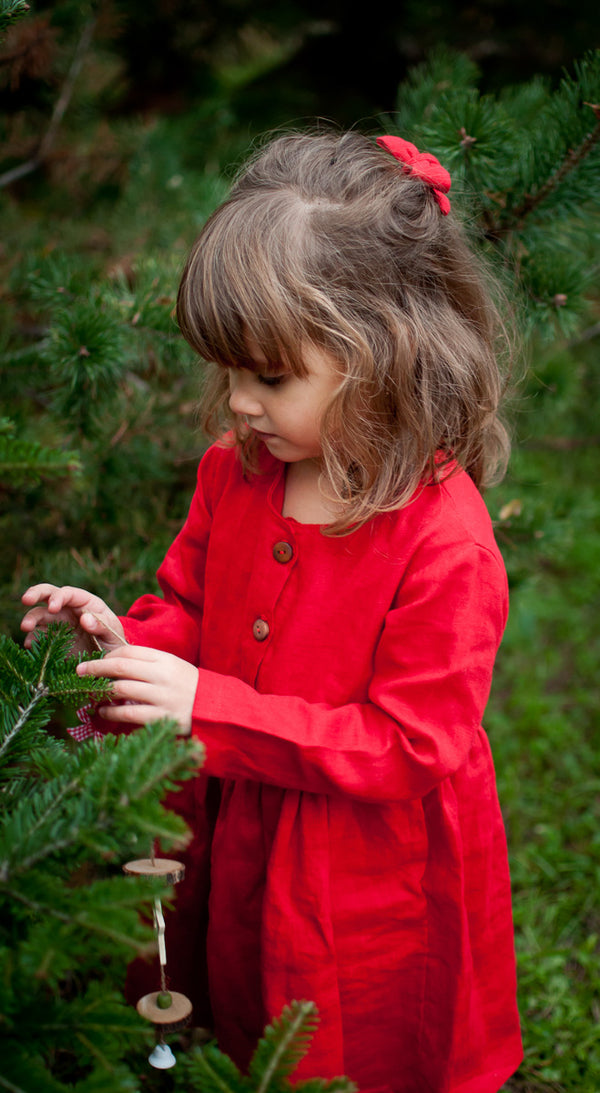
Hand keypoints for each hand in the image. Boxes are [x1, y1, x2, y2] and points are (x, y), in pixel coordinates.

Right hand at [21, 583, 125, 654]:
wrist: (108, 663)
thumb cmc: (113, 642)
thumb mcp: (113, 633)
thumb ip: (102, 625)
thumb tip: (85, 618)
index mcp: (86, 603)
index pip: (68, 593)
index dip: (58, 597)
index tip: (53, 607)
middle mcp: (68, 609)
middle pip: (48, 594)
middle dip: (35, 594)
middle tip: (26, 600)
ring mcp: (57, 624)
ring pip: (39, 615)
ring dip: (30, 619)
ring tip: (25, 628)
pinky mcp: (51, 640)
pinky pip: (37, 636)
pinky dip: (31, 638)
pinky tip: (30, 645)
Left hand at [76, 646, 197, 734]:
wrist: (214, 708)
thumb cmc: (188, 686)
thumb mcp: (172, 667)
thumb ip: (147, 664)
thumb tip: (113, 664)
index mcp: (165, 659)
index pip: (128, 651)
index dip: (106, 655)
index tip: (93, 661)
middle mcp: (162, 675)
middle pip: (120, 667)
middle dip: (95, 668)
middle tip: (79, 671)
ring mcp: (162, 697)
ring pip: (121, 690)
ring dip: (101, 692)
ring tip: (90, 695)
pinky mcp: (161, 717)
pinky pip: (128, 713)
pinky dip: (111, 713)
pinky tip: (103, 712)